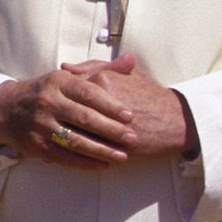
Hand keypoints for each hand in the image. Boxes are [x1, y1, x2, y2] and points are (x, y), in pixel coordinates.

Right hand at [0, 66, 136, 167]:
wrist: (7, 109)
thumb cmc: (48, 91)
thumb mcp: (69, 76)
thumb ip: (102, 70)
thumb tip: (131, 60)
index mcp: (58, 82)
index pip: (88, 93)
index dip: (111, 106)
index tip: (130, 116)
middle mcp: (48, 102)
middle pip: (84, 118)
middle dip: (111, 130)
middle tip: (133, 138)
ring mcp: (41, 125)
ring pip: (75, 140)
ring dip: (101, 150)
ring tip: (123, 156)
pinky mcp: (36, 146)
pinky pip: (64, 156)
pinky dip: (85, 162)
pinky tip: (103, 165)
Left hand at [61, 53, 197, 157]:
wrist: (177, 120)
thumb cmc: (151, 96)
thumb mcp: (127, 74)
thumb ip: (96, 67)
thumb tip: (66, 67)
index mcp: (103, 80)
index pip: (69, 89)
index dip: (60, 99)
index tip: (54, 105)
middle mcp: (101, 101)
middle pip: (67, 111)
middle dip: (56, 119)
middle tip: (44, 122)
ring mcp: (106, 124)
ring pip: (71, 131)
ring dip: (59, 137)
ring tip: (50, 140)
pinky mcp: (112, 145)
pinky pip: (83, 151)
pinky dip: (70, 153)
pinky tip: (61, 154)